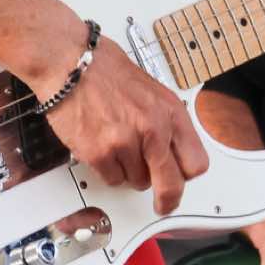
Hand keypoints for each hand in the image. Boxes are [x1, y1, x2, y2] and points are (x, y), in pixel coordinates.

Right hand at [37, 36, 207, 215]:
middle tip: (163, 203)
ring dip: (129, 171)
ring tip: (117, 144)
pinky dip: (107, 169)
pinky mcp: (99, 153)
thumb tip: (171, 151)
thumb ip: (164, 122)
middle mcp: (152, 128)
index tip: (180, 182)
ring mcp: (125, 143)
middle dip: (167, 198)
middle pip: (171, 184)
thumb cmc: (105, 70)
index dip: (185, 176)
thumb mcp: (151, 91)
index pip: (195, 163)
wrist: (70, 62)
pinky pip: (111, 179)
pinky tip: (101, 146)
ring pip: (137, 182)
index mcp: (170, 112)